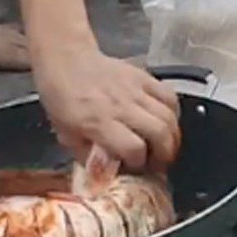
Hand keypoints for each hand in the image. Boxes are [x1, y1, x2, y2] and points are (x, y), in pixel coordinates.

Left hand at [36, 51, 180, 171]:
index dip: (140, 164)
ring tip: (165, 147)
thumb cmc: (62, 100)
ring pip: (169, 116)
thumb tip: (108, 175)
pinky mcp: (144, 77)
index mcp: (98, 121)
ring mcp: (135, 89)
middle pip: (159, 133)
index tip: (135, 168)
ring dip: (172, 137)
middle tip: (159, 164)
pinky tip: (166, 123)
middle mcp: (120, 105)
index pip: (134, 147)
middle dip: (164, 155)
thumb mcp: (66, 136)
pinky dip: (173, 114)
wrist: (66, 62)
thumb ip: (88, 157)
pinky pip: (170, 97)